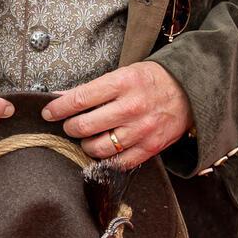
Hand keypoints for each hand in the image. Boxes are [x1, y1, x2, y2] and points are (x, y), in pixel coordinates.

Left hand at [44, 61, 191, 168]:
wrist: (189, 92)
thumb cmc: (151, 81)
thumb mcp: (123, 74)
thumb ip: (93, 88)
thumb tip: (61, 97)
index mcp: (123, 83)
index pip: (80, 99)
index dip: (58, 108)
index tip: (49, 112)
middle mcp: (131, 107)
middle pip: (85, 126)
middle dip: (70, 127)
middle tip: (70, 125)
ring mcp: (141, 130)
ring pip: (98, 148)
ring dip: (86, 145)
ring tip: (87, 138)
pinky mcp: (150, 148)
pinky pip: (118, 163)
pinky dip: (106, 160)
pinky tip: (104, 151)